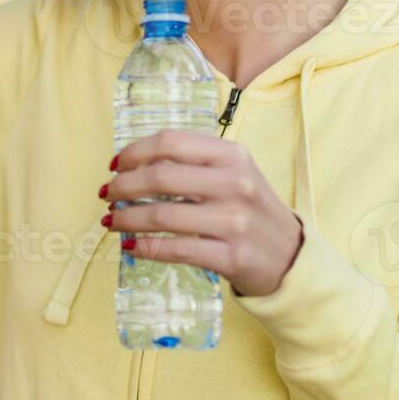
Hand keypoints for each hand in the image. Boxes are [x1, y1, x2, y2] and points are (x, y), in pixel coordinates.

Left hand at [100, 130, 304, 296]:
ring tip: (112, 221)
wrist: (290, 256)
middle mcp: (235, 184)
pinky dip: (144, 247)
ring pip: (161, 215)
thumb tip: (132, 166)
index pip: (170, 142)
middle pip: (160, 177)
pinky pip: (174, 249)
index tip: (114, 164)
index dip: (134, 152)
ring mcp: (234, 222)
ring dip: (126, 218)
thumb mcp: (233, 174)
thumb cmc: (250, 209)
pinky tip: (130, 246)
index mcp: (232, 155)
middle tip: (107, 194)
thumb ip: (192, 164)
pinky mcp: (231, 256)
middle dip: (123, 186)